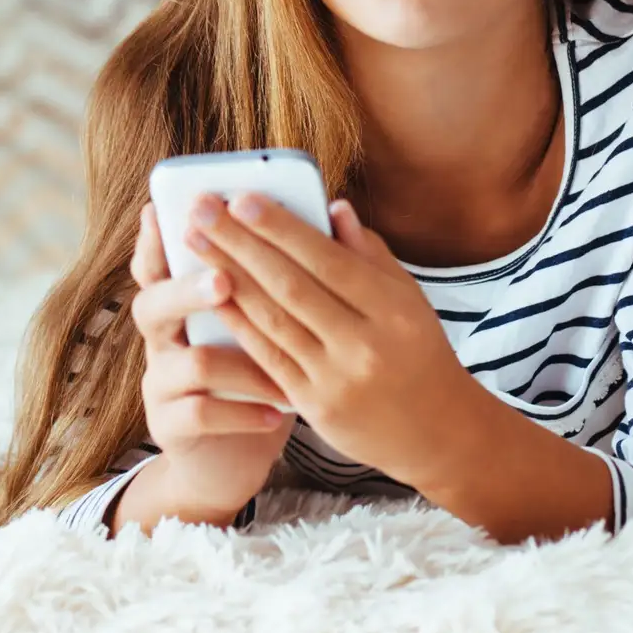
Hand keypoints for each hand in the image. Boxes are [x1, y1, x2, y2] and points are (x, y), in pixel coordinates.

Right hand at [128, 201, 295, 512]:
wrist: (229, 455)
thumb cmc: (258, 371)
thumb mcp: (268, 319)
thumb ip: (289, 269)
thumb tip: (336, 210)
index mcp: (182, 300)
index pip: (159, 261)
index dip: (157, 239)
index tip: (166, 213)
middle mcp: (163, 336)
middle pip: (156, 303)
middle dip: (189, 290)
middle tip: (222, 281)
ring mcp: (162, 383)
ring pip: (186, 363)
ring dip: (239, 365)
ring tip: (282, 372)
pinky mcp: (170, 426)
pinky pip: (200, 415)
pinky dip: (242, 413)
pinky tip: (276, 413)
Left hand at [182, 193, 469, 488]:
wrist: (439, 433)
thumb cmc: (420, 352)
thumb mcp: (409, 298)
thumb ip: (369, 252)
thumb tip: (333, 205)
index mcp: (392, 308)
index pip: (327, 259)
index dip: (281, 228)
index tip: (242, 198)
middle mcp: (364, 343)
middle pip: (291, 284)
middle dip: (240, 242)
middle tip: (201, 207)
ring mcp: (336, 378)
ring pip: (272, 318)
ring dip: (227, 275)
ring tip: (194, 241)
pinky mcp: (314, 406)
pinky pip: (267, 356)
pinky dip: (238, 322)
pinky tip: (211, 293)